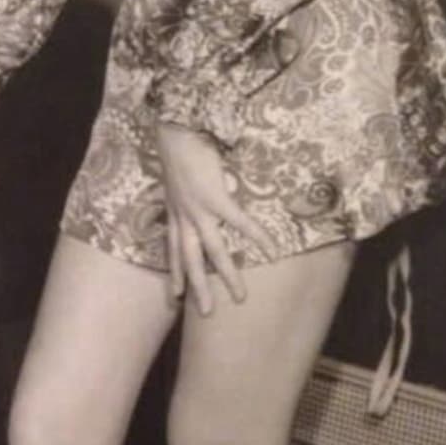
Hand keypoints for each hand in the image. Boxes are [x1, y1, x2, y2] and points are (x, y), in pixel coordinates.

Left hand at [156, 122, 276, 314]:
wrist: (175, 132)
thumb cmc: (178, 150)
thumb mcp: (175, 179)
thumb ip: (184, 193)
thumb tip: (196, 196)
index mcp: (175, 213)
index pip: (173, 249)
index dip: (175, 272)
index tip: (175, 295)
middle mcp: (183, 216)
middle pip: (191, 259)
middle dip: (198, 287)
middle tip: (207, 313)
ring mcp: (198, 209)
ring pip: (213, 250)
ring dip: (227, 274)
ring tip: (241, 295)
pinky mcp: (215, 198)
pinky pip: (238, 222)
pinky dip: (255, 235)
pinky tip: (271, 247)